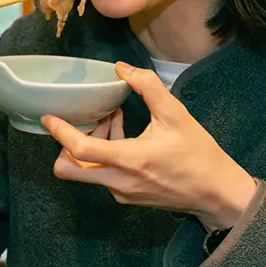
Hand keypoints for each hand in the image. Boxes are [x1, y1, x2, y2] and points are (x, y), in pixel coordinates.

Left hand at [42, 61, 256, 230]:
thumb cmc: (199, 154)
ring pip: (87, 171)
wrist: (216, 193)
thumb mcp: (177, 115)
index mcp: (131, 160)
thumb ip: (148, 87)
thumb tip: (122, 68)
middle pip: (69, 170)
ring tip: (113, 118)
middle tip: (84, 121)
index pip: (80, 150)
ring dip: (90, 145)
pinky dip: (104, 155)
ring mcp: (121, 193)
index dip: (60, 133)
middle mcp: (120, 182)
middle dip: (66, 145)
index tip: (49, 117)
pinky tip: (124, 135)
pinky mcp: (127, 197)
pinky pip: (102, 176)